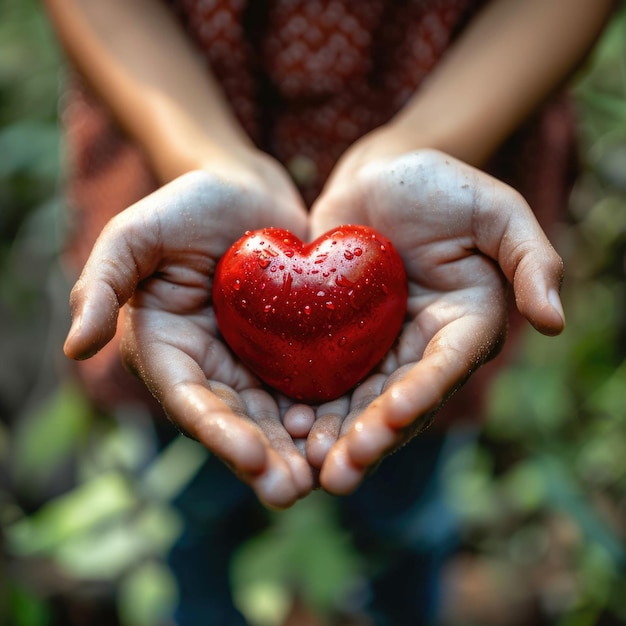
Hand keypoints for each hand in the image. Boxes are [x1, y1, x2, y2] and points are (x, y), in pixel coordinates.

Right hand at [63, 161, 315, 508]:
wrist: (249, 192)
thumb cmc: (189, 205)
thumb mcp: (137, 233)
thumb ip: (102, 284)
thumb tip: (72, 348)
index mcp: (167, 349)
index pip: (189, 400)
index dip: (217, 431)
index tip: (251, 457)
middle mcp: (209, 366)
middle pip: (234, 421)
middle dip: (262, 458)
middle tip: (293, 490)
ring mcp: (251, 362)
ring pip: (272, 415)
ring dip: (295, 450)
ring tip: (325, 477)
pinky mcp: (290, 351)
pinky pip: (306, 387)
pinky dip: (323, 413)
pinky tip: (346, 431)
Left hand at [308, 148, 564, 493]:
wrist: (375, 179)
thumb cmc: (437, 185)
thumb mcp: (493, 210)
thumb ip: (531, 258)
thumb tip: (554, 322)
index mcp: (464, 326)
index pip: (446, 367)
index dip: (423, 392)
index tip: (394, 413)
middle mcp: (423, 349)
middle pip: (400, 401)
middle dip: (373, 436)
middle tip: (341, 470)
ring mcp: (379, 350)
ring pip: (360, 403)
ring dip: (338, 437)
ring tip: (310, 464)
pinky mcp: (340, 343)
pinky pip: (326, 380)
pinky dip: (310, 406)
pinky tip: (286, 427)